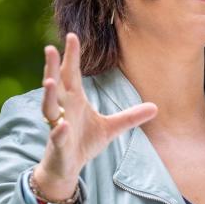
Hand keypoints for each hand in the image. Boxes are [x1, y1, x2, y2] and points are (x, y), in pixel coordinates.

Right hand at [33, 33, 156, 200]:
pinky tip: (63, 125)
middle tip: (49, 49)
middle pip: (56, 84)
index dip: (71, 56)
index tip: (73, 35)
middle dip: (52, 67)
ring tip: (49, 81)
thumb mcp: (111, 128)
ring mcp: (57, 126)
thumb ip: (130, 116)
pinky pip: (57, 135)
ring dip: (49, 94)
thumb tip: (156, 107)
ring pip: (48, 107)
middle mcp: (62, 109)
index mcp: (74, 100)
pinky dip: (59, 131)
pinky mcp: (58, 145)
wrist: (68, 167)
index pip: (72, 74)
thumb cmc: (84, 141)